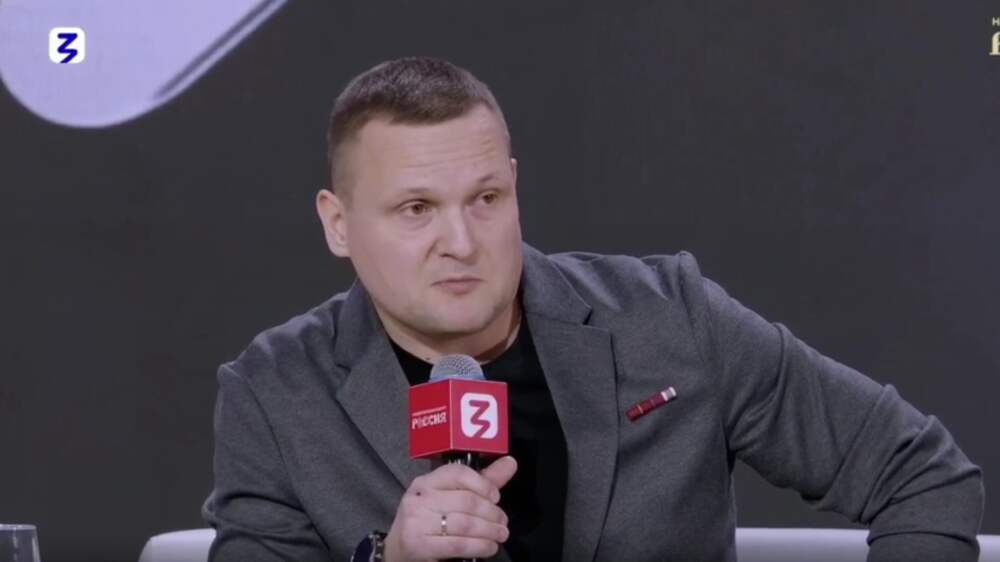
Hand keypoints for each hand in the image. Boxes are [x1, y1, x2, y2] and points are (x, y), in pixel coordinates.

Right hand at [383, 456, 516, 561]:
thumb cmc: (428, 521)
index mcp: (426, 482)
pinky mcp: (418, 545)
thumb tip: (510, 462)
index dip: (482, 484)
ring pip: (464, 523)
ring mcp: (416, 521)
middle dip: (491, 513)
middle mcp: (419, 498)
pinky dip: (479, 546)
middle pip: (465, 500)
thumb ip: (481, 482)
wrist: (397, 551)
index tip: (497, 497)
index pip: (457, 473)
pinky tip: (489, 547)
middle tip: (504, 522)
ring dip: (489, 531)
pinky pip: (458, 544)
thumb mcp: (449, 498)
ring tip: (500, 535)